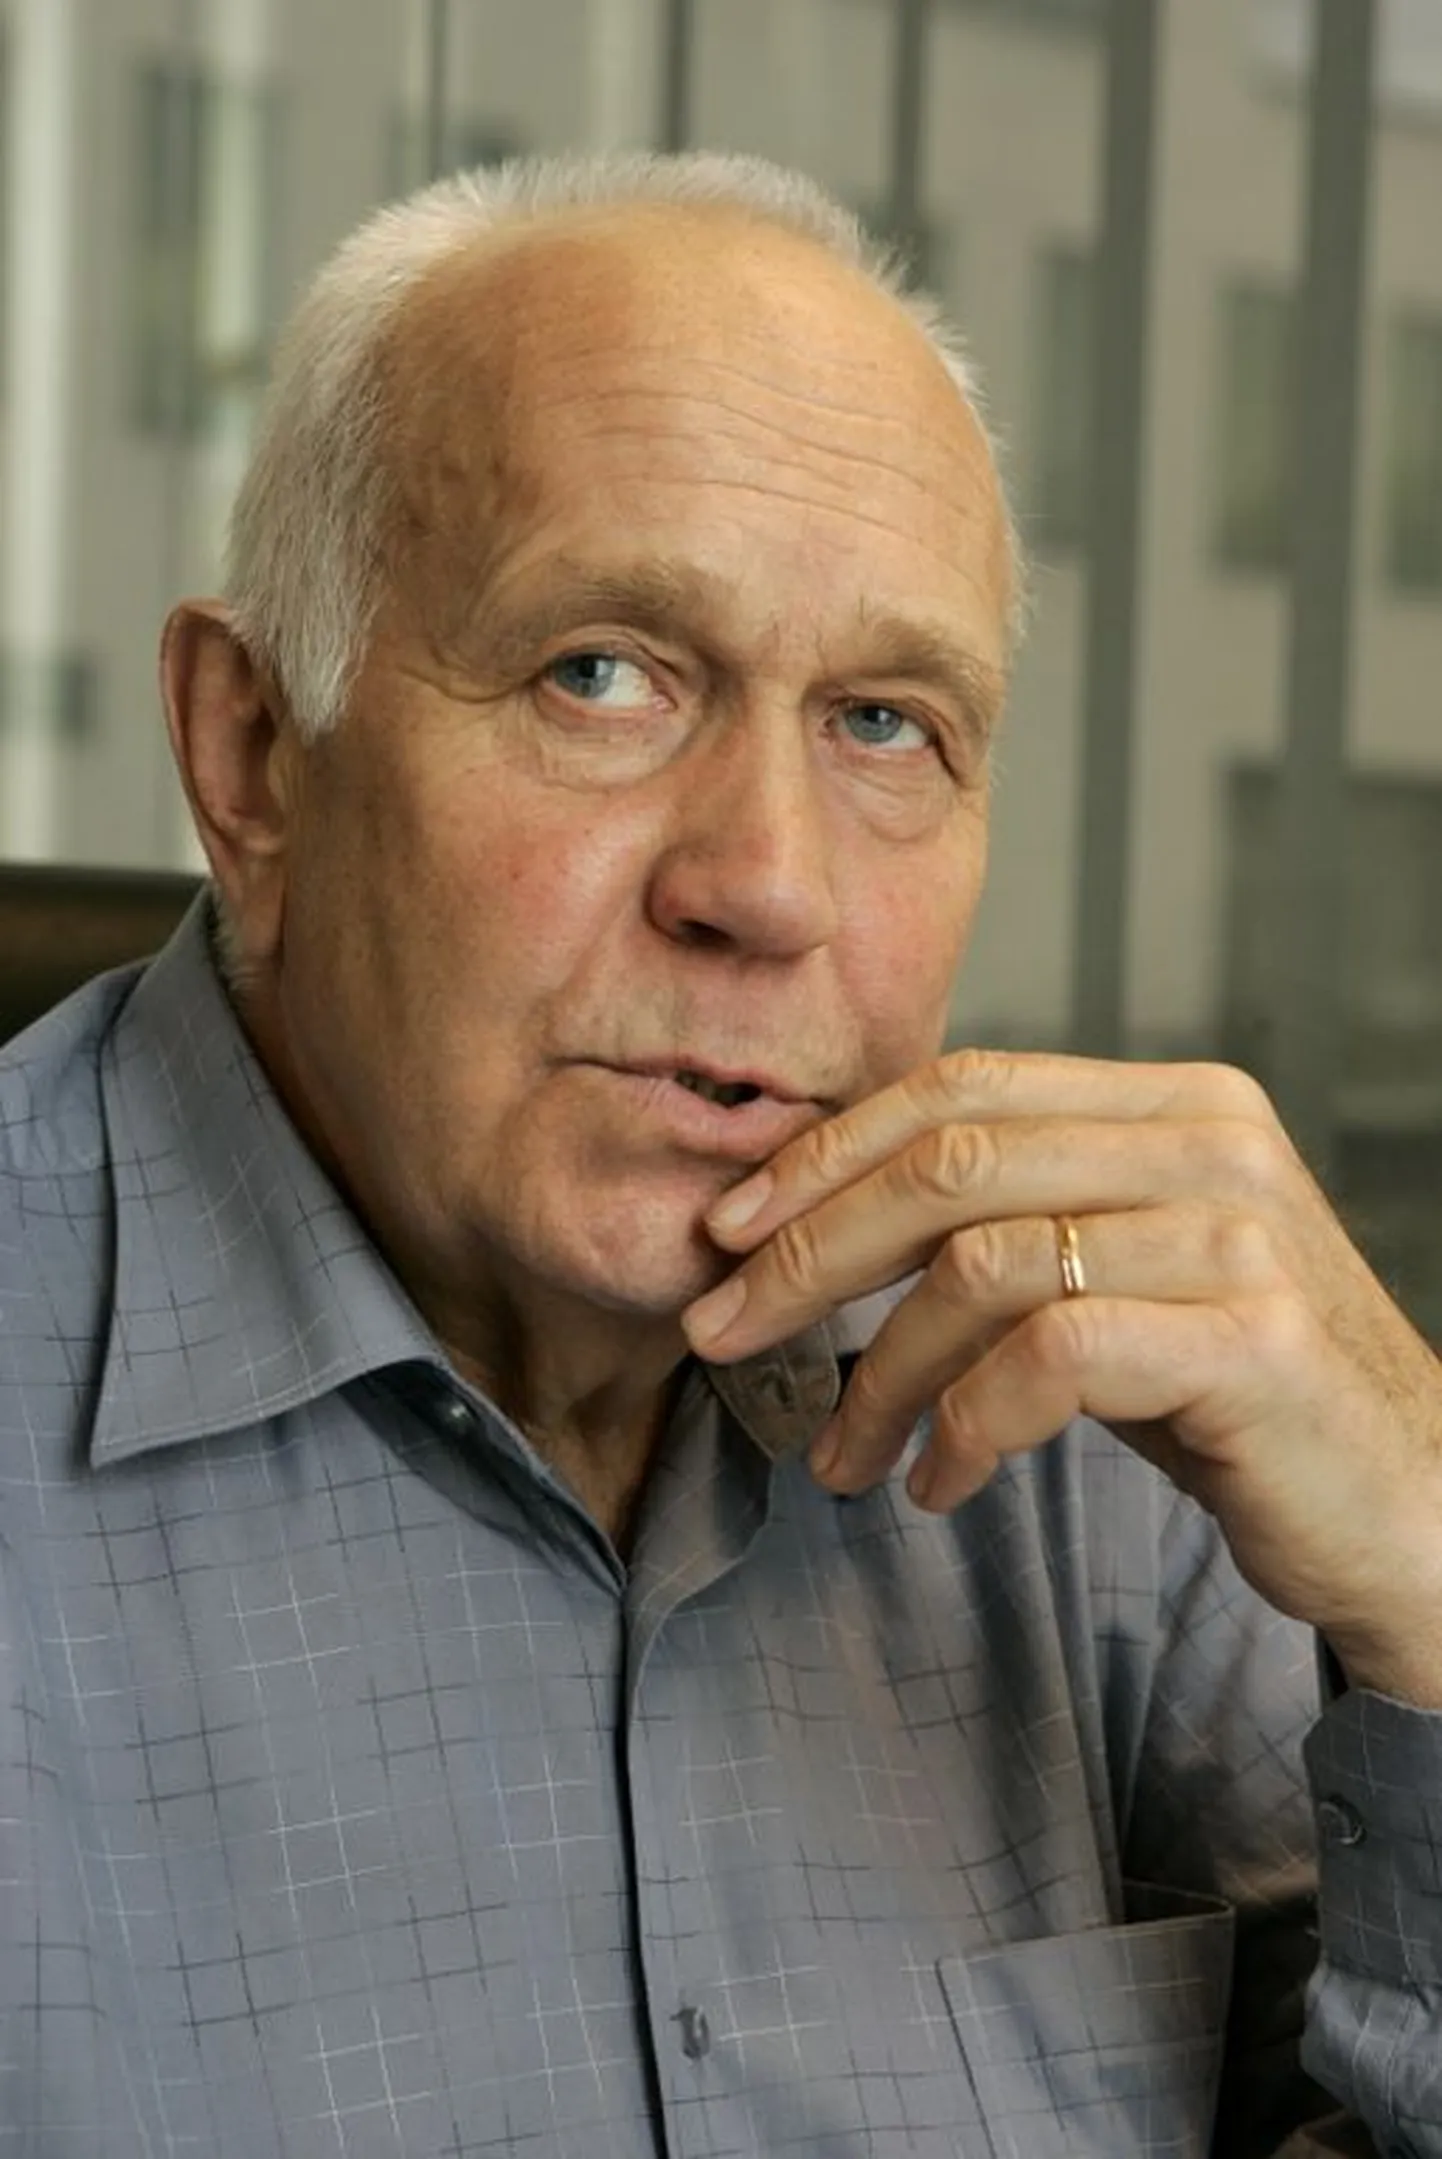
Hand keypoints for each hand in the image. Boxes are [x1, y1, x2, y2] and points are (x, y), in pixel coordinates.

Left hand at [682, 1050, 1441, 1706]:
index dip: (827, 1150)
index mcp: (1173, 1102)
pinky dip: (964, 1431)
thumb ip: (1016, 1217)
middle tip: (720, 1329)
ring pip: (981, 1268)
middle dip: (807, 1252)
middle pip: (950, 1163)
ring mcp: (1238, 1236)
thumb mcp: (1119, 1275)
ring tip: (844, 1458)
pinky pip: (1048, 1362)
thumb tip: (822, 1209)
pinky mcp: (1250, 1340)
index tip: (728, 1226)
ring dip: (877, 1374)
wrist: (1410, 1509)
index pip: (961, 1084)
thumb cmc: (1234, 1394)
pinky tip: (939, 1487)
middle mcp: (1211, 1144)